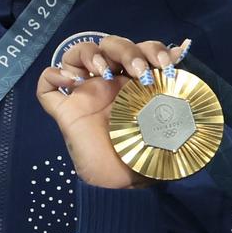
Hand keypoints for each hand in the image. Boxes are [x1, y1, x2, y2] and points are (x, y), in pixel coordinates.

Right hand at [34, 33, 170, 190]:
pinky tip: (72, 83)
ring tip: (103, 70)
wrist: (125, 188)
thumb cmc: (147, 156)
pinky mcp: (64, 111)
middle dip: (126, 50)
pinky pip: (46, 84)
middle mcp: (110, 83)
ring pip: (77, 53)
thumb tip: (185, 53)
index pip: (140, 49)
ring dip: (90, 53)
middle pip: (109, 44)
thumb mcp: (169, 122)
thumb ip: (175, 90)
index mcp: (136, 83)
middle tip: (139, 71)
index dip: (152, 48)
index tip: (166, 65)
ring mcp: (84, 94)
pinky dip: (54, 74)